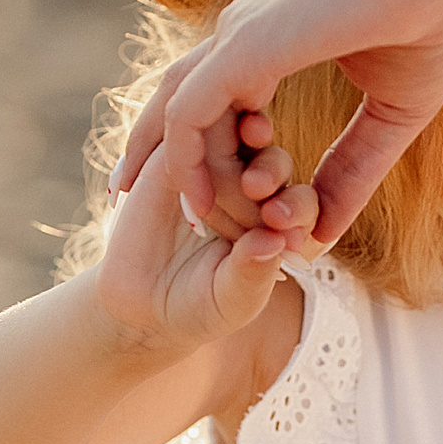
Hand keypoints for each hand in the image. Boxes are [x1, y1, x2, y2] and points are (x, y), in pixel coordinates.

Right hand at [94, 137, 312, 355]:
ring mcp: (214, 169)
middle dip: (273, 174)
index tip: (288, 231)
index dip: (299, 211)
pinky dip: (193, 141)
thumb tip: (275, 244)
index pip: (302, 204)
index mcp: (279, 222)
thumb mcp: (230, 300)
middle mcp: (252, 190)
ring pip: (234, 141)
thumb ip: (251, 275)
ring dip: (238, 142)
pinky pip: (186, 137)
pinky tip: (194, 156)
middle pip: (274, 164)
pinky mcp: (174, 159)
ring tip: (244, 162)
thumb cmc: (198, 306)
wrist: (140, 305)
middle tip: (262, 194)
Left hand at [118, 0, 442, 244]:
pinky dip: (188, 165)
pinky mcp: (242, 48)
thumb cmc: (430, 21)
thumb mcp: (392, 117)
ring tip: (184, 228)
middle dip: (163, 166)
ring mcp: (236, 39)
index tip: (231, 212)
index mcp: (267, 42)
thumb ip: (354, 172)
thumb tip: (324, 236)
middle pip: (180, 111)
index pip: (218, 108)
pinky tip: (198, 208)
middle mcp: (240, 36)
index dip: (217, 163)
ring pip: (177, 119)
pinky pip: (189, 117)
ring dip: (180, 178)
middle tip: (159, 218)